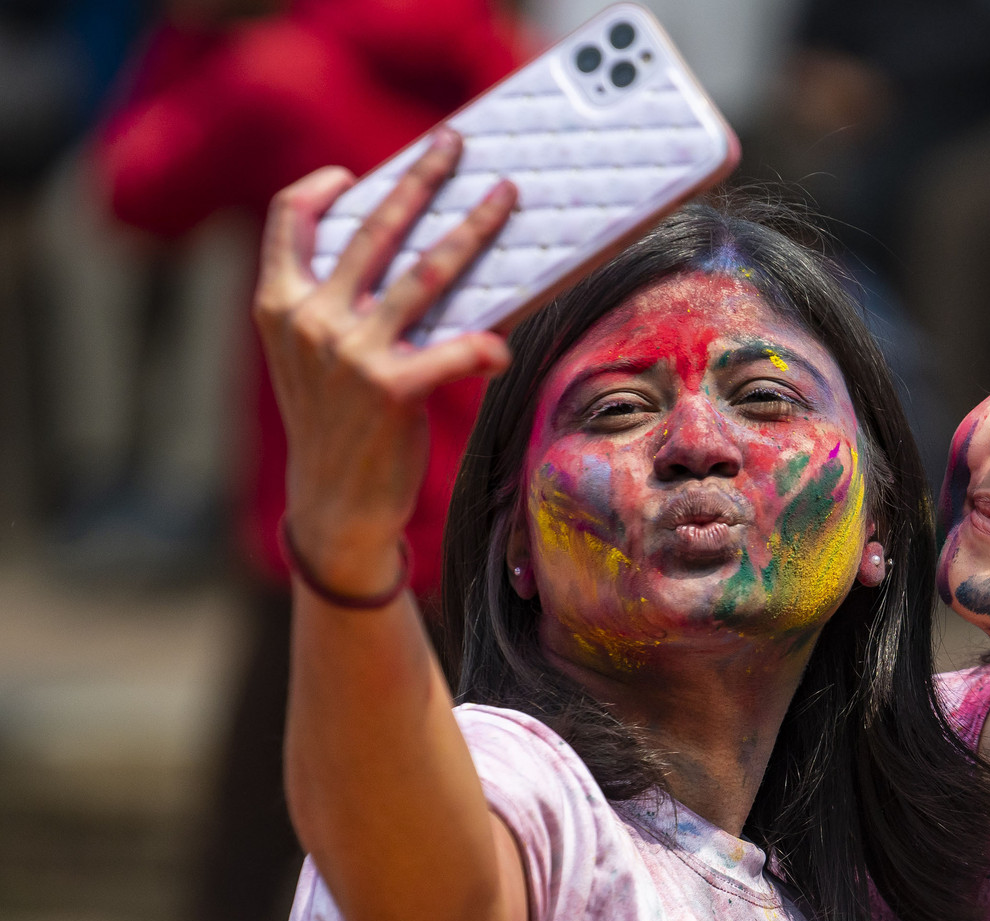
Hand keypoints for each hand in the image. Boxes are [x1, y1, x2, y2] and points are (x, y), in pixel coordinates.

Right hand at [255, 127, 514, 596]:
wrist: (332, 504)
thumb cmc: (337, 422)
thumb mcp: (312, 357)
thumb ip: (334, 304)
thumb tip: (402, 253)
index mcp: (281, 304)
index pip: (289, 221)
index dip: (319, 189)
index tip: (354, 173)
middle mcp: (311, 319)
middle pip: (374, 228)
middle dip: (420, 178)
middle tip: (454, 143)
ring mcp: (350, 352)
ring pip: (426, 274)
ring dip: (473, 230)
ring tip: (505, 198)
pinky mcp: (391, 389)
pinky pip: (452, 352)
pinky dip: (482, 346)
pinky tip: (503, 347)